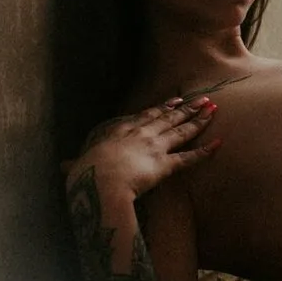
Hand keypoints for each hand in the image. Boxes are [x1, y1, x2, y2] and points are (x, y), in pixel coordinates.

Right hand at [63, 97, 220, 202]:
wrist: (100, 182)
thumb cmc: (85, 175)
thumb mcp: (78, 167)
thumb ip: (74, 166)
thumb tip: (63, 167)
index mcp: (120, 132)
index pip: (145, 116)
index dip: (161, 108)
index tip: (173, 101)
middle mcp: (141, 134)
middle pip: (168, 118)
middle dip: (186, 108)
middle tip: (202, 98)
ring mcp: (155, 147)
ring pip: (182, 130)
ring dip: (199, 119)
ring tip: (213, 109)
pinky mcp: (165, 165)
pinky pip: (189, 157)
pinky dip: (205, 151)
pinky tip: (218, 143)